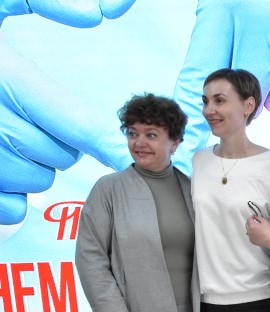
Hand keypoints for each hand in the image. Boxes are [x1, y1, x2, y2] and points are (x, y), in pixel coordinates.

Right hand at [0, 2, 136, 224]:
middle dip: (58, 137)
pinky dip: (13, 196)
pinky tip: (4, 167)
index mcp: (7, 77)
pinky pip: (9, 209)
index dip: (108, 141)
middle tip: (28, 109)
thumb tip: (99, 12)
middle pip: (61, 154)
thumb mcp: (0, 0)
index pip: (75, 122)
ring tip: (7, 129)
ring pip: (38, 180)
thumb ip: (46, 0)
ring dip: (34, 162)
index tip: (133, 154)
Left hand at [246, 215, 269, 247]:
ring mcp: (250, 237)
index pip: (249, 219)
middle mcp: (249, 231)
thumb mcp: (264, 221)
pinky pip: (250, 236)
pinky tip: (257, 234)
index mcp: (252, 226)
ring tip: (256, 228)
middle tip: (254, 221)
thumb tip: (256, 217)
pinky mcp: (252, 241)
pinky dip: (252, 234)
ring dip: (250, 228)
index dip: (251, 216)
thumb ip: (259, 217)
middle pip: (246, 224)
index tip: (253, 216)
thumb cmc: (268, 232)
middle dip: (250, 222)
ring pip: (248, 230)